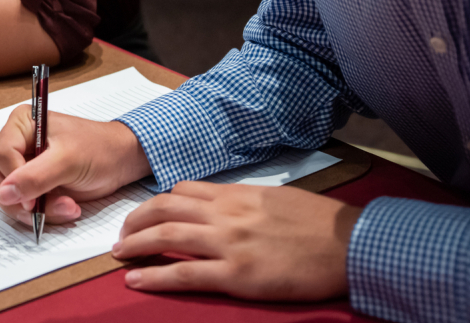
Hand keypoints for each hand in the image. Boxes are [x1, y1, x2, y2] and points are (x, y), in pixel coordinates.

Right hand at [0, 109, 151, 225]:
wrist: (120, 161)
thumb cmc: (99, 149)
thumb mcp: (68, 160)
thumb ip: (35, 176)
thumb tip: (5, 193)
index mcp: (21, 124)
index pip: (0, 154)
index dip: (12, 179)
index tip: (31, 200)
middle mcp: (17, 143)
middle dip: (23, 200)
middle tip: (44, 210)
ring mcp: (22, 165)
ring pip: (9, 196)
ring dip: (36, 210)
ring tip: (67, 207)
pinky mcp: (31, 185)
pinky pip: (23, 206)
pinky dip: (43, 213)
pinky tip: (67, 208)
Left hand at [112, 181, 361, 300]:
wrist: (350, 245)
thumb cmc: (320, 223)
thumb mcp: (276, 199)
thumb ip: (244, 203)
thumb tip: (223, 207)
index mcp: (236, 195)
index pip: (182, 190)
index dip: (157, 202)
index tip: (145, 213)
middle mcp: (226, 214)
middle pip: (165, 209)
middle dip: (136, 220)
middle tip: (121, 234)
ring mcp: (229, 244)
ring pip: (166, 236)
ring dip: (135, 244)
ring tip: (119, 254)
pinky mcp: (237, 274)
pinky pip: (184, 273)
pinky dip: (154, 276)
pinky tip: (136, 280)